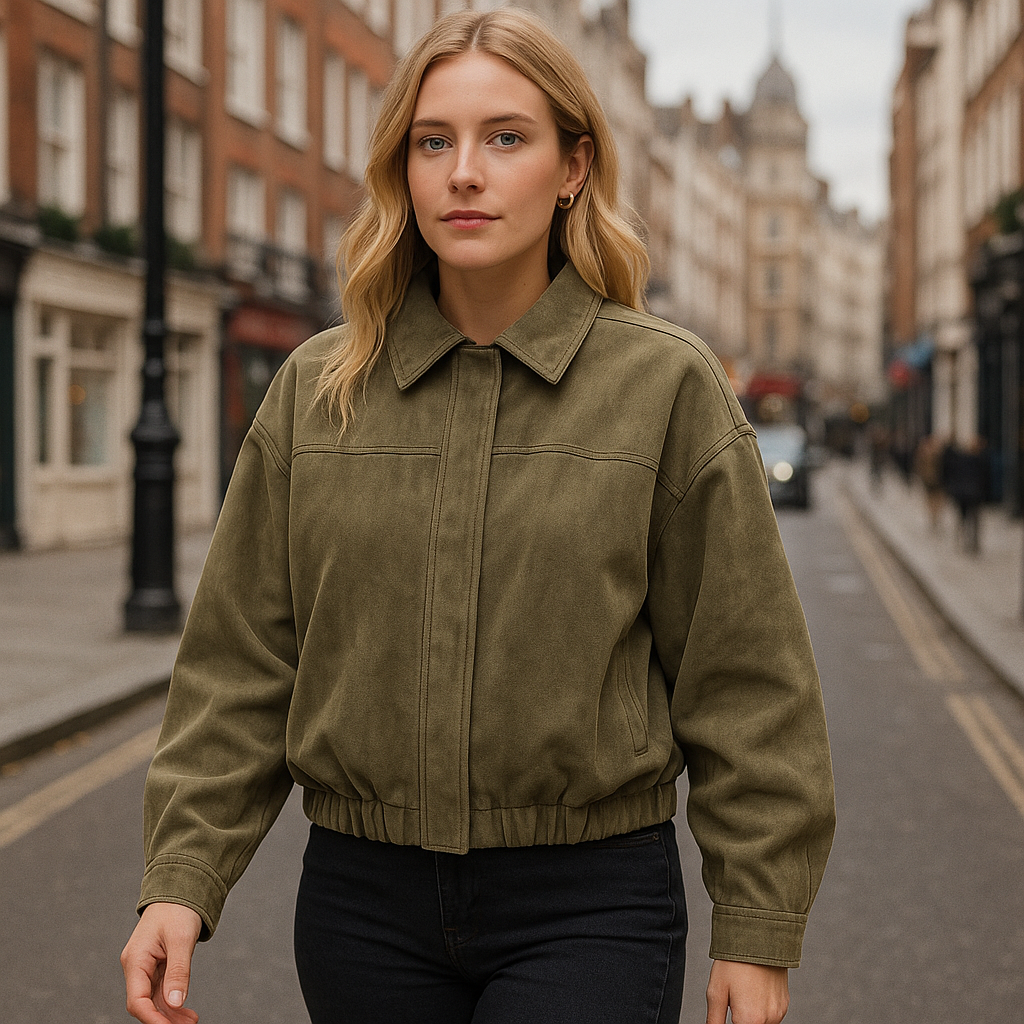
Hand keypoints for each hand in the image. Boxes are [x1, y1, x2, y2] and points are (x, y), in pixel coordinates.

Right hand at [121, 902, 202, 1023]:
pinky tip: (185, 1012)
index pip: (137, 999)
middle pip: (145, 1003)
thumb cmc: (177, 909)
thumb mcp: (181, 939)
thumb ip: (178, 971)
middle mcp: (137, 966)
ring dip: (170, 1013)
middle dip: (163, 1018)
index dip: (152, 1018)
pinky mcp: (156, 966)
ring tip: (190, 1021)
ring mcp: (146, 967)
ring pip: (154, 999)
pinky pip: (161, 990)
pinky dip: (172, 1001)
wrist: (179, 891)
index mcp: (135, 960)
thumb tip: (175, 1001)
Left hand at [705, 960, 788, 1023]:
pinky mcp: (785, 1003)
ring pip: (761, 1021)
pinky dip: (761, 1007)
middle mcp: (769, 1019)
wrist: (759, 938)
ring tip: (743, 991)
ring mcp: (779, 1011)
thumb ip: (714, 1019)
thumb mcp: (716, 990)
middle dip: (740, 1019)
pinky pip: (771, 1013)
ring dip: (751, 1014)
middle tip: (734, 998)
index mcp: (751, 1019)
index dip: (731, 1021)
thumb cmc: (736, 961)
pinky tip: (753, 989)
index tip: (729, 1010)